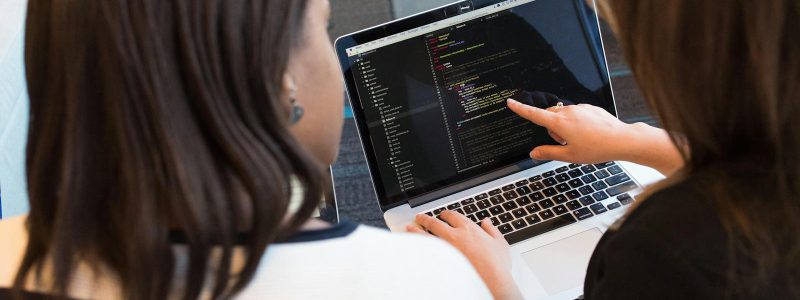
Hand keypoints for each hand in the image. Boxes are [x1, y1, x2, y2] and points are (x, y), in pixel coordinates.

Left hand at [407, 211, 522, 299]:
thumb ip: (492, 230)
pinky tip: (413, 246)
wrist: (491, 280)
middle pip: (435, 223)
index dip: (446, 214)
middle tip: (420, 217)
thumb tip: (487, 223)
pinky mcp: (440, 261)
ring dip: (416, 230)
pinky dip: (418, 246)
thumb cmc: (496, 264)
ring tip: (410, 227)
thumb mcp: (500, 243)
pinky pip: (425, 251)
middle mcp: (454, 236)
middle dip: (426, 218)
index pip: (453, 216)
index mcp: (468, 229)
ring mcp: (445, 248)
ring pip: (426, 235)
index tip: (443, 215)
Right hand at [507, 99, 683, 174]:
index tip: (510, 102)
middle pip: (549, 116)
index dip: (520, 109)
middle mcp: (568, 112)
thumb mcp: (569, 156)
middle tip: (565, 143)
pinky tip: (589, 133)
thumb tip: (534, 153)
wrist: (621, 139)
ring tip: (580, 140)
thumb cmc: (597, 148)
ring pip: (562, 115)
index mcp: (560, 123)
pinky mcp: (589, 107)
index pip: (534, 114)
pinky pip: (576, 113)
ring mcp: (579, 108)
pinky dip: (576, 123)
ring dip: (564, 126)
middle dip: (551, 128)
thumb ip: (548, 153)